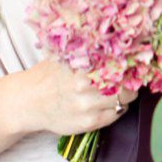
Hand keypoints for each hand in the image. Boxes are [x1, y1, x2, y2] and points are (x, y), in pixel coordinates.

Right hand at [11, 59, 133, 137]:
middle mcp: (86, 86)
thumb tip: (117, 38)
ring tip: (116, 89)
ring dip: (125, 94)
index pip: (120, 63)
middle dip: (130, 79)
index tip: (133, 61)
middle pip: (127, 82)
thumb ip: (88, 50)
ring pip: (124, 100)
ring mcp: (88, 107)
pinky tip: (106, 102)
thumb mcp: (65, 56)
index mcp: (82, 65)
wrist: (28, 102)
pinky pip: (115, 115)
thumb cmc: (48, 76)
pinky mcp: (88, 123)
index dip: (130, 62)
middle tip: (127, 76)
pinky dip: (116, 108)